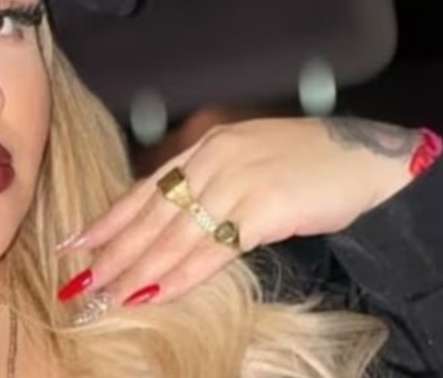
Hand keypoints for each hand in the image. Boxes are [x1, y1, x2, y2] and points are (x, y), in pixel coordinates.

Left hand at [55, 116, 421, 308]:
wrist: (367, 161)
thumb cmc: (309, 163)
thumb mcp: (248, 158)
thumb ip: (208, 180)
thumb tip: (170, 216)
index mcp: (206, 146)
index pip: (145, 188)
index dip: (109, 218)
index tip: (76, 243)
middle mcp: (214, 159)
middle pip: (152, 215)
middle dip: (113, 252)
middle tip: (80, 282)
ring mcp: (237, 182)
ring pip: (175, 235)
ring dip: (139, 270)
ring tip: (108, 296)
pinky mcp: (263, 209)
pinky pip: (213, 251)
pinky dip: (182, 276)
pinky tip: (157, 294)